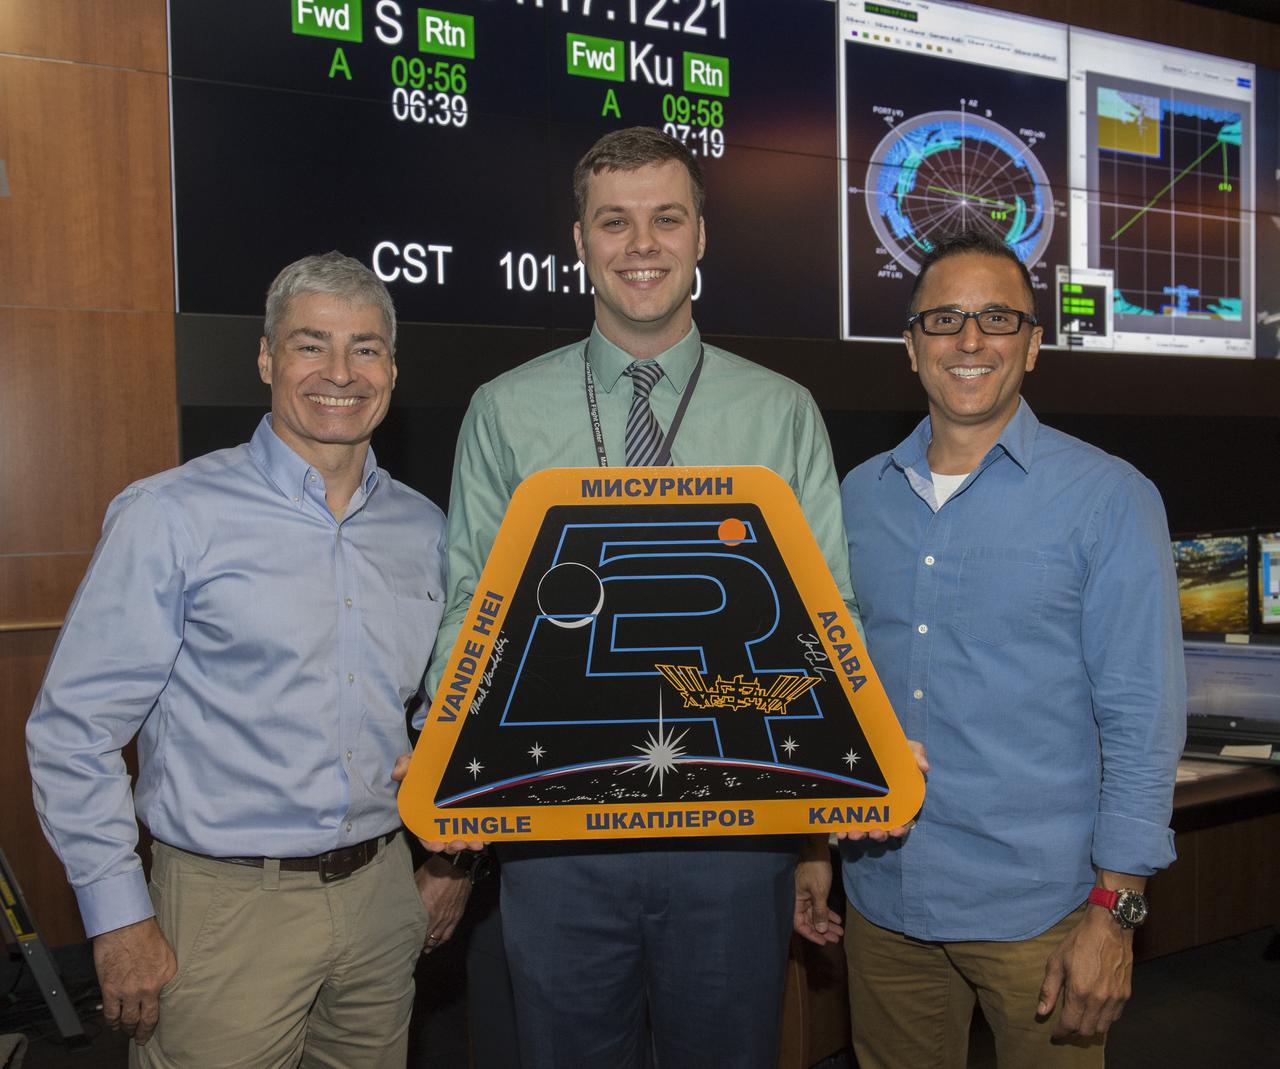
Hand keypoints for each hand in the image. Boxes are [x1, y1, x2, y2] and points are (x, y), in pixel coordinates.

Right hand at [93, 917, 176, 1043]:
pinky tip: (113, 1024)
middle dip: (141, 1032)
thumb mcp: (165, 954)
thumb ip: (163, 973)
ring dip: (126, 1029)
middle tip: (139, 1038)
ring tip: (126, 1032)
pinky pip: (111, 1014)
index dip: (154, 1023)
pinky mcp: (111, 990)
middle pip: (145, 1019)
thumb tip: (159, 987)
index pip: (161, 1008)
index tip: (151, 1029)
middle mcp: (150, 988)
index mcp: (165, 978)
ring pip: (128, 1020)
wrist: (125, 925)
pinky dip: (111, 1022)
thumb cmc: (144, 933)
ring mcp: (130, 991)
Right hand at [392, 753, 485, 851]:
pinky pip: (478, 827)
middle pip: (445, 840)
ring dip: (469, 842)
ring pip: (462, 837)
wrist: (446, 757)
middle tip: (460, 843)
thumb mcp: (414, 761)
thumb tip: (397, 774)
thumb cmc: (427, 763)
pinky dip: (483, 833)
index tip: (437, 845)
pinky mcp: (472, 812)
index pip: (424, 833)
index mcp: (423, 812)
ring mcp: (457, 817)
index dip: (429, 842)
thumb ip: (405, 765)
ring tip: (477, 843)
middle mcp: (440, 819)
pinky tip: (488, 835)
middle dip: (453, 846)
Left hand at [416, 853, 473, 952]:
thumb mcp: (416, 883)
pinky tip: (440, 940)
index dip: (412, 940)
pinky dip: (444, 938)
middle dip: (422, 944)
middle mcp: (438, 918)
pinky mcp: (458, 914)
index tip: (406, 943)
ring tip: (427, 948)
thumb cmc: (433, 871)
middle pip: (429, 938)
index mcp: (425, 911)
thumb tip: (404, 905)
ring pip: (440, 938)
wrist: (456, 865)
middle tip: (415, 948)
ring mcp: (449, 917)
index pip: (418, 932)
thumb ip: (412, 898)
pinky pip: (450, 931)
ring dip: (433, 944)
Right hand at [794, 849, 842, 945]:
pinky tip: (838, 920)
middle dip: (823, 931)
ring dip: (827, 923)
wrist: (817, 850)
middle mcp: (799, 901)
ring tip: (839, 932)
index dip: (811, 935)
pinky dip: (828, 913)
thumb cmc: (815, 870)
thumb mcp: (819, 892)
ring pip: (816, 915)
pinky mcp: (814, 892)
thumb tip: (821, 930)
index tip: (824, 942)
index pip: (799, 924)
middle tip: (836, 939)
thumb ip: (819, 912)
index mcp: (795, 902)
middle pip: (809, 921)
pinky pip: (820, 907)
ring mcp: (806, 897)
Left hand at [836, 740, 928, 841]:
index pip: (903, 820)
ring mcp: (866, 807)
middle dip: (879, 835)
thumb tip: (925, 767)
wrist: (874, 742)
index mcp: (901, 800)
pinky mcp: (850, 803)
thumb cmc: (896, 749)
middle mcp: (884, 808)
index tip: (896, 831)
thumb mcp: (909, 749)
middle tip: (875, 833)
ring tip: (854, 834)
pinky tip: (840, 832)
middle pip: (883, 828)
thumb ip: (917, 756)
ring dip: (860, 834)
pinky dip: (843, 828)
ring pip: (864, 827)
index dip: (901, 829)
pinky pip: (847, 819)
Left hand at [1037, 908, 1132, 1036]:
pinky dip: (1105, 1019)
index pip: (1070, 1024)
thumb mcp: (1057, 961)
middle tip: (1067, 1024)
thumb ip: (1049, 989)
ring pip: (1103, 1027)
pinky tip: (1096, 1010)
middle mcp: (1099, 1000)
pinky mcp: (1126, 994)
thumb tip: (1042, 1012)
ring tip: (1081, 1019)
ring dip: (1091, 1027)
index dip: (1061, 1032)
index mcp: (1080, 992)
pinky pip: (1115, 1017)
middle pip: (1087, 1030)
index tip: (1055, 1034)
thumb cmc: (1079, 942)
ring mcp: (1115, 999)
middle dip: (1075, 1031)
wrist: (1109, 928)